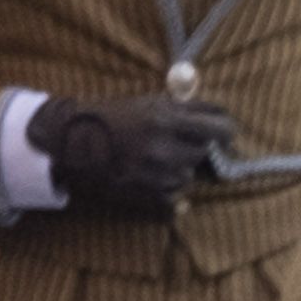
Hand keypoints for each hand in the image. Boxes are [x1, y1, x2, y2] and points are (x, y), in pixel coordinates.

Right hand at [32, 90, 239, 215]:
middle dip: (194, 146)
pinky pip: (175, 196)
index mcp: (165, 120)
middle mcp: (163, 148)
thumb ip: (187, 108)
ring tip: (154, 157)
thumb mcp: (150, 103)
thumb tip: (222, 114)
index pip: (218, 128)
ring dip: (178, 167)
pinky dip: (168, 188)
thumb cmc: (113, 117)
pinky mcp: (146, 195)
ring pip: (188, 175)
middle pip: (203, 152)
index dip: (227, 130)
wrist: (73, 142)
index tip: (226, 132)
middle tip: (174, 140)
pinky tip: (151, 175)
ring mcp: (155, 175)